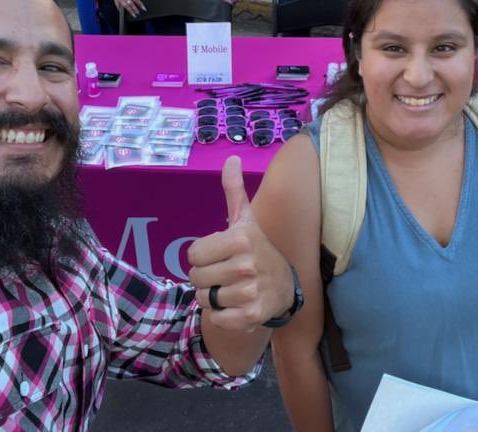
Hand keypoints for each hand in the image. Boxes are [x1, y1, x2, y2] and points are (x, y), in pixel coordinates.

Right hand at [109, 0, 145, 17]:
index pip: (137, 1)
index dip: (141, 5)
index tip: (143, 9)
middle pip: (132, 5)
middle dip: (135, 10)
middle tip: (138, 13)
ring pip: (126, 7)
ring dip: (130, 12)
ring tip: (133, 15)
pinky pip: (118, 5)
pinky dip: (120, 9)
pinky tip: (121, 11)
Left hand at [187, 156, 294, 330]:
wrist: (283, 286)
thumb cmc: (256, 250)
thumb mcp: (245, 220)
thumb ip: (234, 190)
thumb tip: (231, 158)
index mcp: (240, 239)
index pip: (193, 254)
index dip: (203, 256)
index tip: (221, 254)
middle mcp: (246, 265)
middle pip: (196, 278)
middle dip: (206, 277)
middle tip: (225, 273)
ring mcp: (250, 292)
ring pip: (204, 299)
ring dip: (212, 297)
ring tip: (231, 288)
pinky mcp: (251, 316)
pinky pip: (216, 318)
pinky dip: (222, 316)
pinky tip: (237, 306)